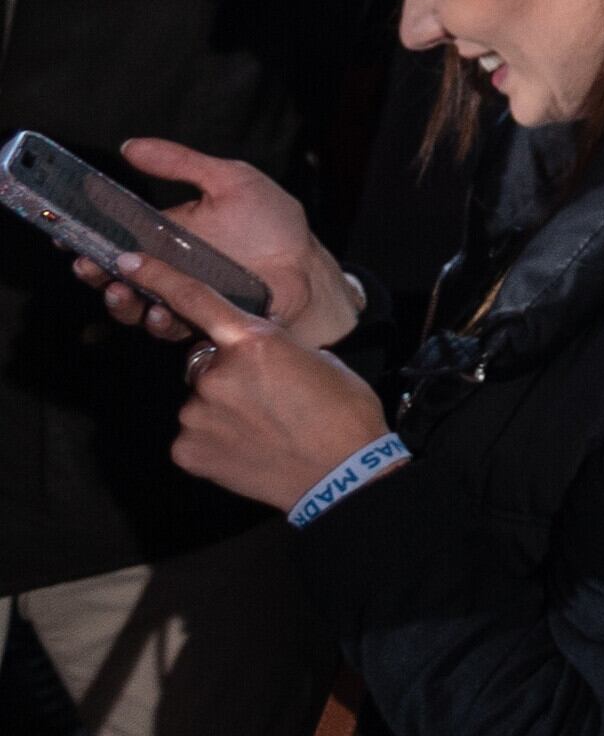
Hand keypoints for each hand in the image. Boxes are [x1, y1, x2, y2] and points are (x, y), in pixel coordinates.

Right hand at [75, 143, 359, 349]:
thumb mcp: (228, 181)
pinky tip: (158, 311)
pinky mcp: (199, 321)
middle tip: (88, 264)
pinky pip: (169, 328)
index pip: (114, 237)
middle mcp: (165, 269)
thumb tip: (131, 145)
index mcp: (164, 235)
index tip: (66, 234)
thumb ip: (180, 163)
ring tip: (118, 288)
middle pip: (113, 274)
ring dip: (119, 301)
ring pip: (133, 306)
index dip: (86, 238)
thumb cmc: (271, 223)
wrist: (307, 264)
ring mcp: (180, 297)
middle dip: (94, 272)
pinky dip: (158, 321)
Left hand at [108, 243, 387, 511]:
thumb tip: (249, 356)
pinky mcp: (187, 449)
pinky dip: (215, 439)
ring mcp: (196, 414)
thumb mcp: (314, 359)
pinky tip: (247, 448)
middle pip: (205, 362)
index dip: (159, 277)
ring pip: (200, 401)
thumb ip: (270, 349)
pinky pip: (193, 434)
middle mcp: (215, 374)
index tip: (128, 263)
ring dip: (223, 408)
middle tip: (268, 397)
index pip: (196, 300)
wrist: (343, 472)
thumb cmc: (342, 411)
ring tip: (264, 428)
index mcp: (253, 342)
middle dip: (227, 372)